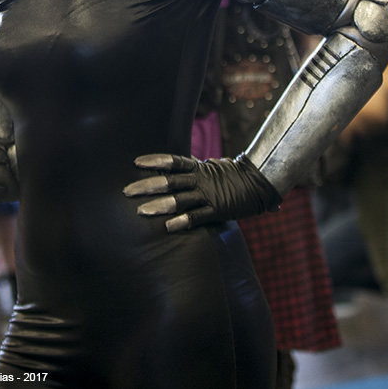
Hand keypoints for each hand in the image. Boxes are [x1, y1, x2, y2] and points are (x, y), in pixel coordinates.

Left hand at [123, 153, 281, 231]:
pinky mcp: (217, 210)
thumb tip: (183, 168)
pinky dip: (182, 221)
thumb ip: (199, 171)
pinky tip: (168, 227)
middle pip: (168, 181)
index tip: (136, 162)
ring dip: (158, 206)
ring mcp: (208, 195)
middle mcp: (200, 180)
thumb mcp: (215, 168)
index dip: (154, 161)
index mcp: (199, 167)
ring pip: (178, 200)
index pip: (173, 161)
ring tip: (141, 211)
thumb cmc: (236, 175)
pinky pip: (196, 217)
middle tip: (126, 191)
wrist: (261, 181)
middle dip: (146, 185)